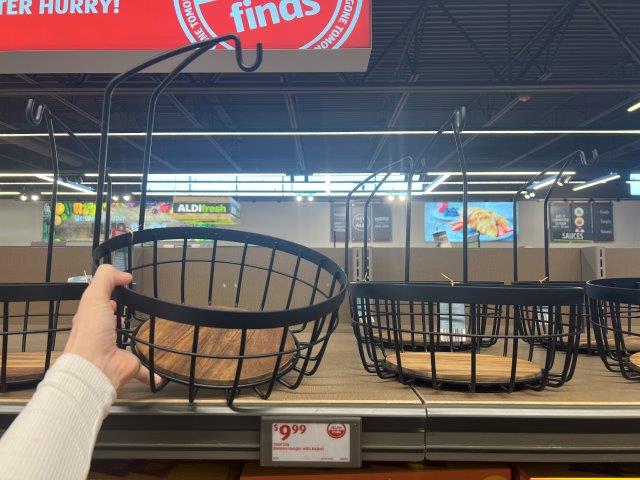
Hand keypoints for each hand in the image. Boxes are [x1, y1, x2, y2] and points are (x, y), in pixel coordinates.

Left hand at [64, 264, 158, 389]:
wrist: (94, 367)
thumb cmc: (91, 331)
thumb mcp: (94, 296)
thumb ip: (106, 279)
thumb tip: (125, 275)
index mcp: (93, 318)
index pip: (101, 303)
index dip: (110, 293)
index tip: (125, 286)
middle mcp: (103, 334)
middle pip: (114, 322)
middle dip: (124, 316)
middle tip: (140, 307)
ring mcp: (117, 350)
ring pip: (129, 342)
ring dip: (138, 339)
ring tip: (152, 331)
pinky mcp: (130, 364)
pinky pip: (144, 368)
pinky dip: (153, 372)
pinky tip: (162, 373)